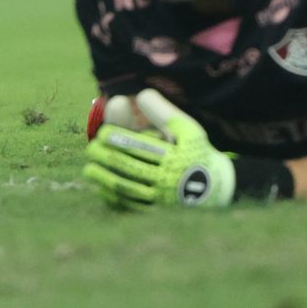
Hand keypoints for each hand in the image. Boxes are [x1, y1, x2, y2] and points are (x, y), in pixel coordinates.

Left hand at [84, 89, 234, 211]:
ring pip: (128, 189)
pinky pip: (132, 206)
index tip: (103, 132)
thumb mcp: (188, 129)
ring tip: (88, 169)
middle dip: (107, 158)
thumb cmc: (197, 152)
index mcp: (175, 158)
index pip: (140, 147)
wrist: (217, 188)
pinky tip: (101, 187)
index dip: (118, 139)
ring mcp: (162, 199)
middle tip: (91, 149)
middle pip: (130, 168)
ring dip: (105, 178)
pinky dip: (114, 197)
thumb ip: (163, 112)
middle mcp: (168, 180)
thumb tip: (140, 94)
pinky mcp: (158, 212)